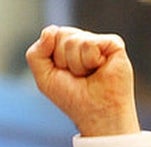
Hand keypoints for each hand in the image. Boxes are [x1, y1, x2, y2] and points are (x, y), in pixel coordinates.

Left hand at [25, 25, 140, 136]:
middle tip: (77, 76)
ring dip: (77, 65)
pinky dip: (89, 61)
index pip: (51, 35)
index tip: (62, 73)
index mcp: (67, 45)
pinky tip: (99, 69)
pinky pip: (90, 44)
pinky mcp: (114, 44)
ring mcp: (99, 41)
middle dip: (63, 61)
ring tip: (88, 75)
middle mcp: (84, 40)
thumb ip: (36, 54)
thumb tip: (50, 30)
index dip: (52, 57)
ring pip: (75, 41)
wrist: (96, 113)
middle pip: (61, 35)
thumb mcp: (44, 78)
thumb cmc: (72, 97)